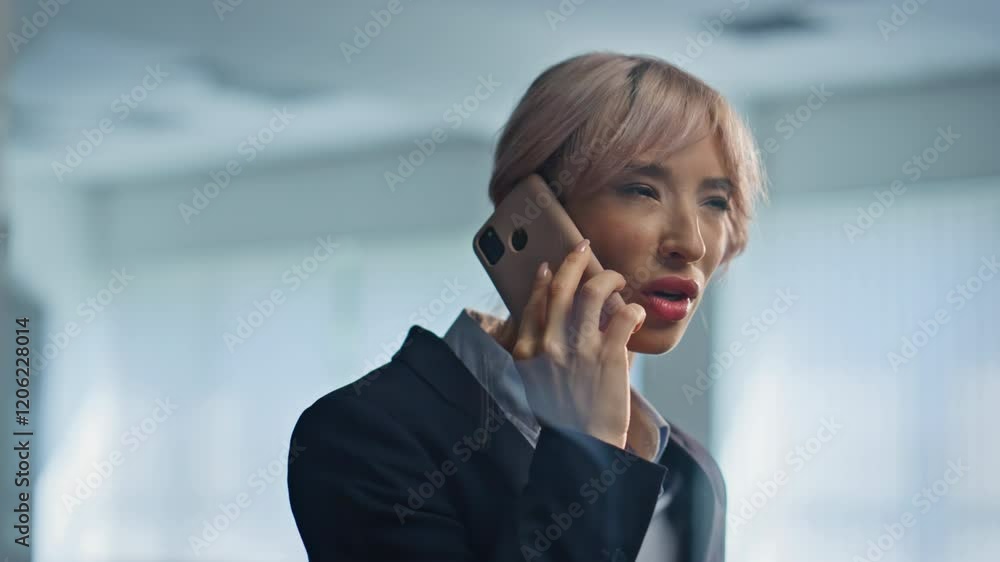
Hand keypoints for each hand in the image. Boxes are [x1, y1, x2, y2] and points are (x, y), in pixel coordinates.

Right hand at [511, 239, 645, 449]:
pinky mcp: (609, 356)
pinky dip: (632, 309)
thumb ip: (538, 352)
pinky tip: (635, 313)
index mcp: (527, 350)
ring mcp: (579, 349)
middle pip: (561, 287)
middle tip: (584, 248)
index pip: (534, 302)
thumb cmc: (562, 418)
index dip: (542, 280)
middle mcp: (549, 345)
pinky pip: (623, 316)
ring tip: (617, 279)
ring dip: (608, 279)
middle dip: (574, 261)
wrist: (582, 448)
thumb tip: (549, 324)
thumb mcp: (534, 382)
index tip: (548, 266)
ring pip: (594, 293)